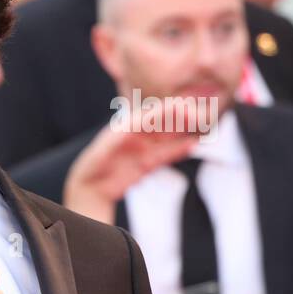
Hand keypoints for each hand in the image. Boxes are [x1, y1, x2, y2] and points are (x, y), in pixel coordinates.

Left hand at [63, 124, 197, 223]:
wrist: (90, 187)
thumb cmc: (91, 166)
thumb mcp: (100, 152)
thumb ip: (114, 141)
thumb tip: (127, 129)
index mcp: (125, 127)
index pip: (149, 115)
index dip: (165, 111)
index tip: (182, 106)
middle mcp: (136, 136)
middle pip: (162, 124)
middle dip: (180, 118)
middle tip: (200, 113)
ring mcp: (144, 149)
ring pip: (168, 138)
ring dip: (183, 133)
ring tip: (202, 127)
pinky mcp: (148, 163)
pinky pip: (166, 154)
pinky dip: (178, 150)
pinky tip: (192, 145)